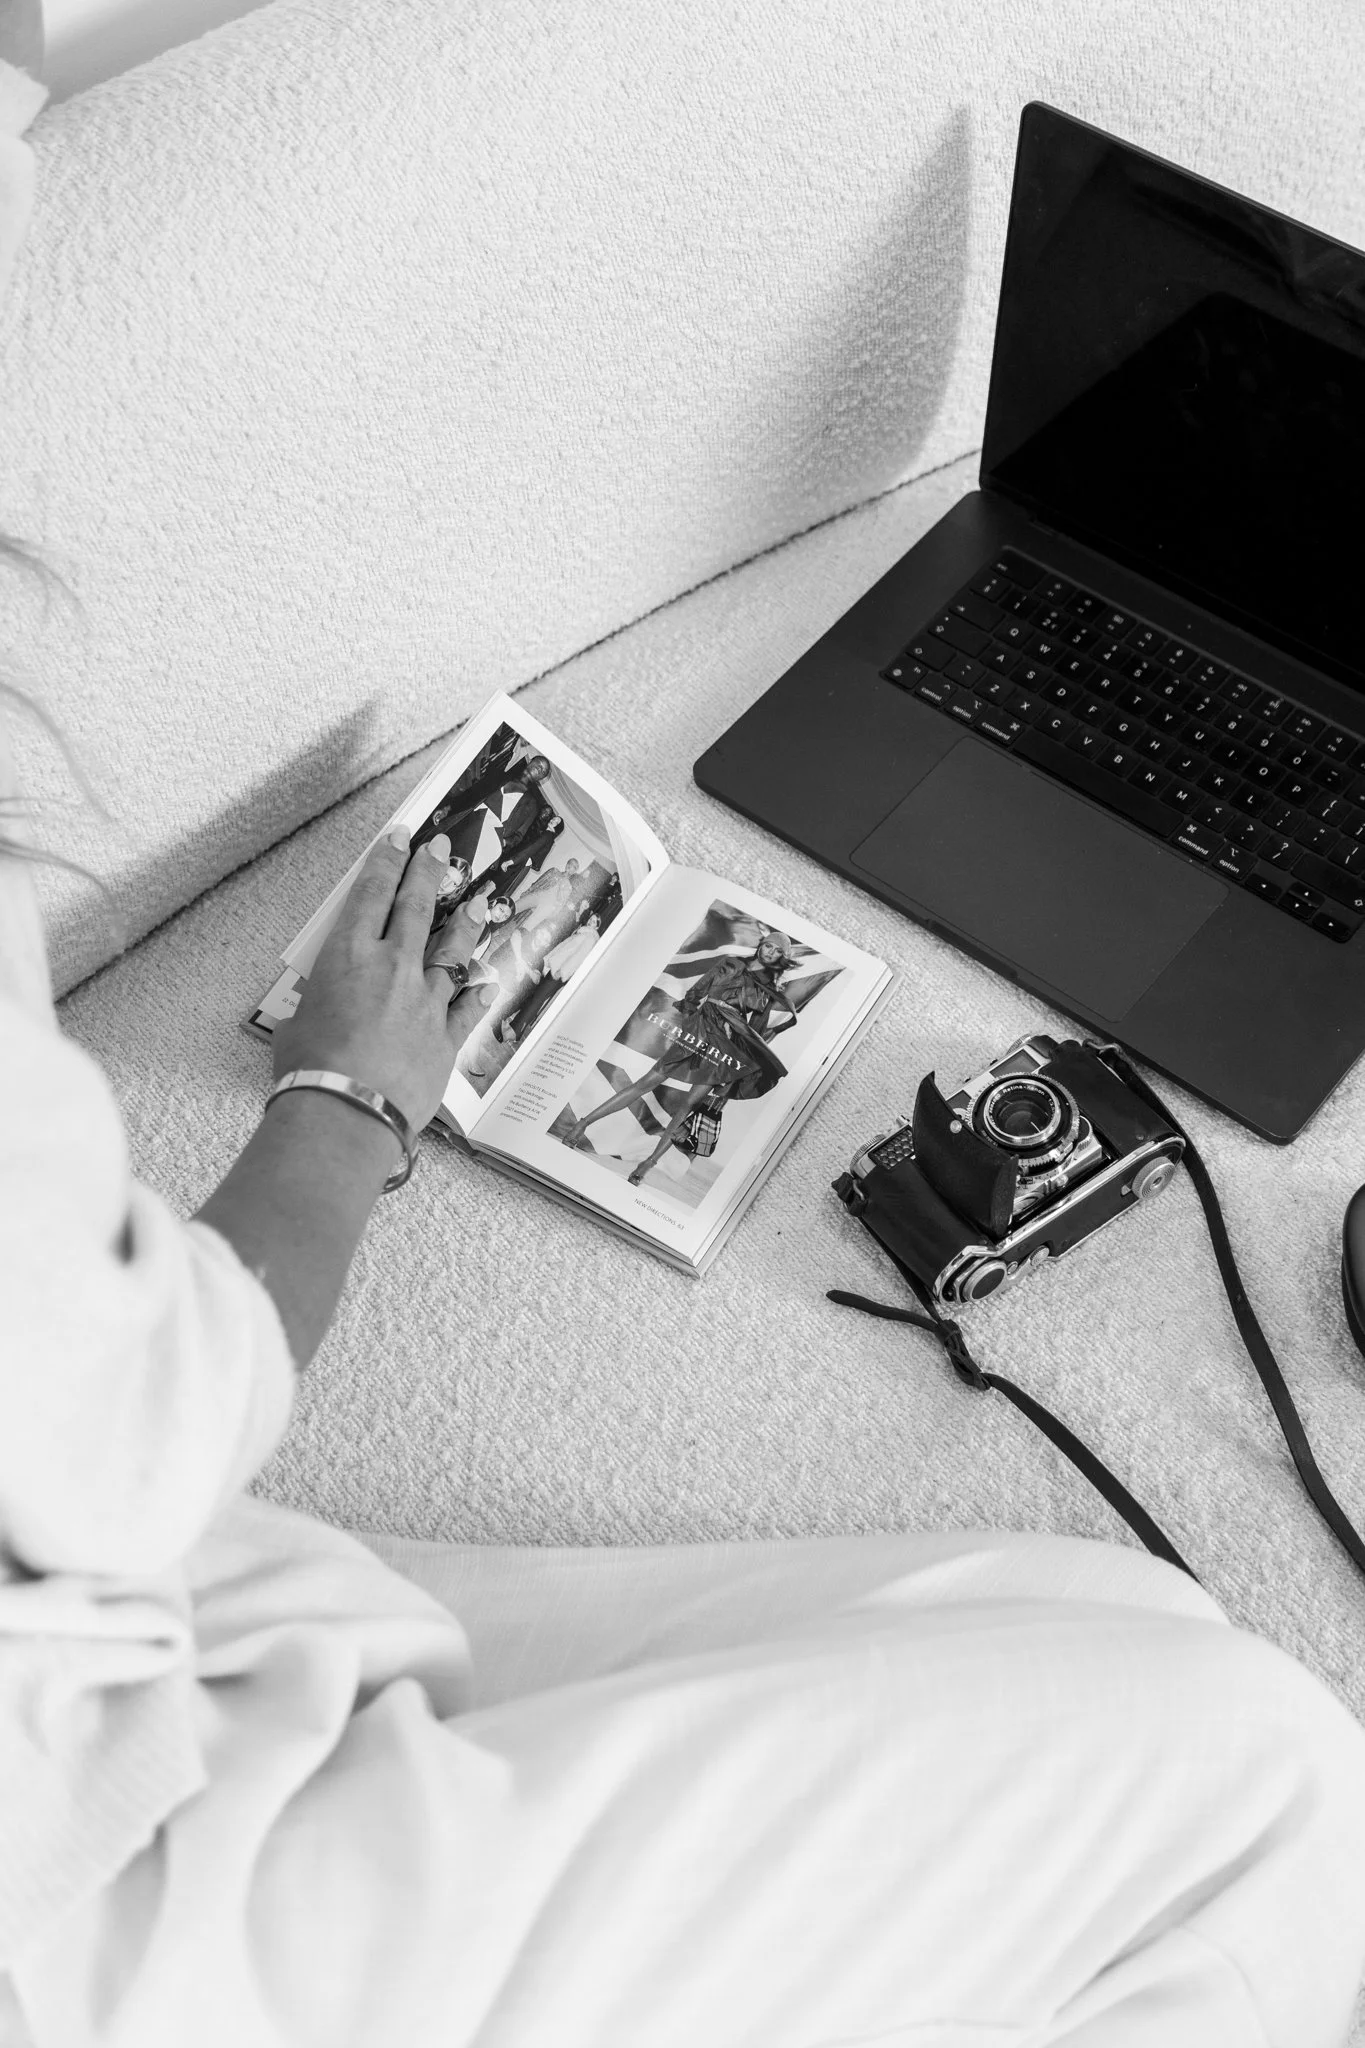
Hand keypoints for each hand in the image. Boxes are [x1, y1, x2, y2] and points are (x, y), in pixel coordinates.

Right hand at [273, 827, 462, 1131]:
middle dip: (428, 873)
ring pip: (451, 951)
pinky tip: (486, 983)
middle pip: (416, 908)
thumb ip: (316, 1007)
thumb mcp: (298, 1024)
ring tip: (478, 902)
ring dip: (464, 924)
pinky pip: (466, 1008)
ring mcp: (425, 1000)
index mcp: (348, 955)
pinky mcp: (445, 1036)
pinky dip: (475, 994)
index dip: (386, 861)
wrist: (348, 1110)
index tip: (400, 838)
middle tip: (440, 849)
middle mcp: (392, 967)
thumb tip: (317, 1015)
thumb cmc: (310, 1068)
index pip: (371, 894)